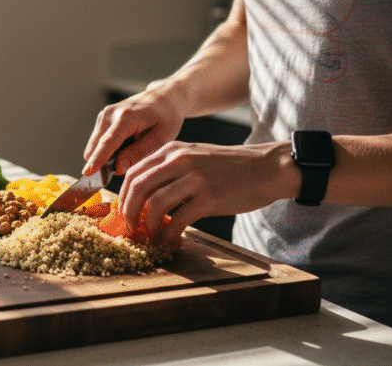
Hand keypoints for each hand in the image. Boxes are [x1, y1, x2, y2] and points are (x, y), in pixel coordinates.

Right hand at [82, 80, 187, 177]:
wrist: (164, 98)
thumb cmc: (167, 118)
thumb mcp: (162, 138)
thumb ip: (139, 153)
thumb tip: (117, 168)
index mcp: (126, 117)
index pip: (108, 142)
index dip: (97, 159)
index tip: (87, 173)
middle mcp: (110, 114)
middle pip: (96, 146)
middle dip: (102, 163)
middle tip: (124, 170)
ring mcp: (104, 114)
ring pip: (95, 146)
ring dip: (105, 156)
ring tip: (129, 155)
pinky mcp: (102, 118)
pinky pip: (98, 141)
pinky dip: (107, 150)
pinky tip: (125, 147)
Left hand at [118, 140, 296, 245]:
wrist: (268, 168)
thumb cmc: (230, 167)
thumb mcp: (195, 157)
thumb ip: (170, 170)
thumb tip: (145, 196)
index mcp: (172, 151)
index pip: (134, 173)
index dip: (123, 197)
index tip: (124, 214)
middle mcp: (179, 160)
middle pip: (138, 188)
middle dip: (129, 213)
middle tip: (131, 230)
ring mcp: (195, 178)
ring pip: (154, 204)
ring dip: (148, 226)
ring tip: (153, 238)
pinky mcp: (210, 197)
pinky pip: (179, 219)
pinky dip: (170, 234)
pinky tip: (173, 240)